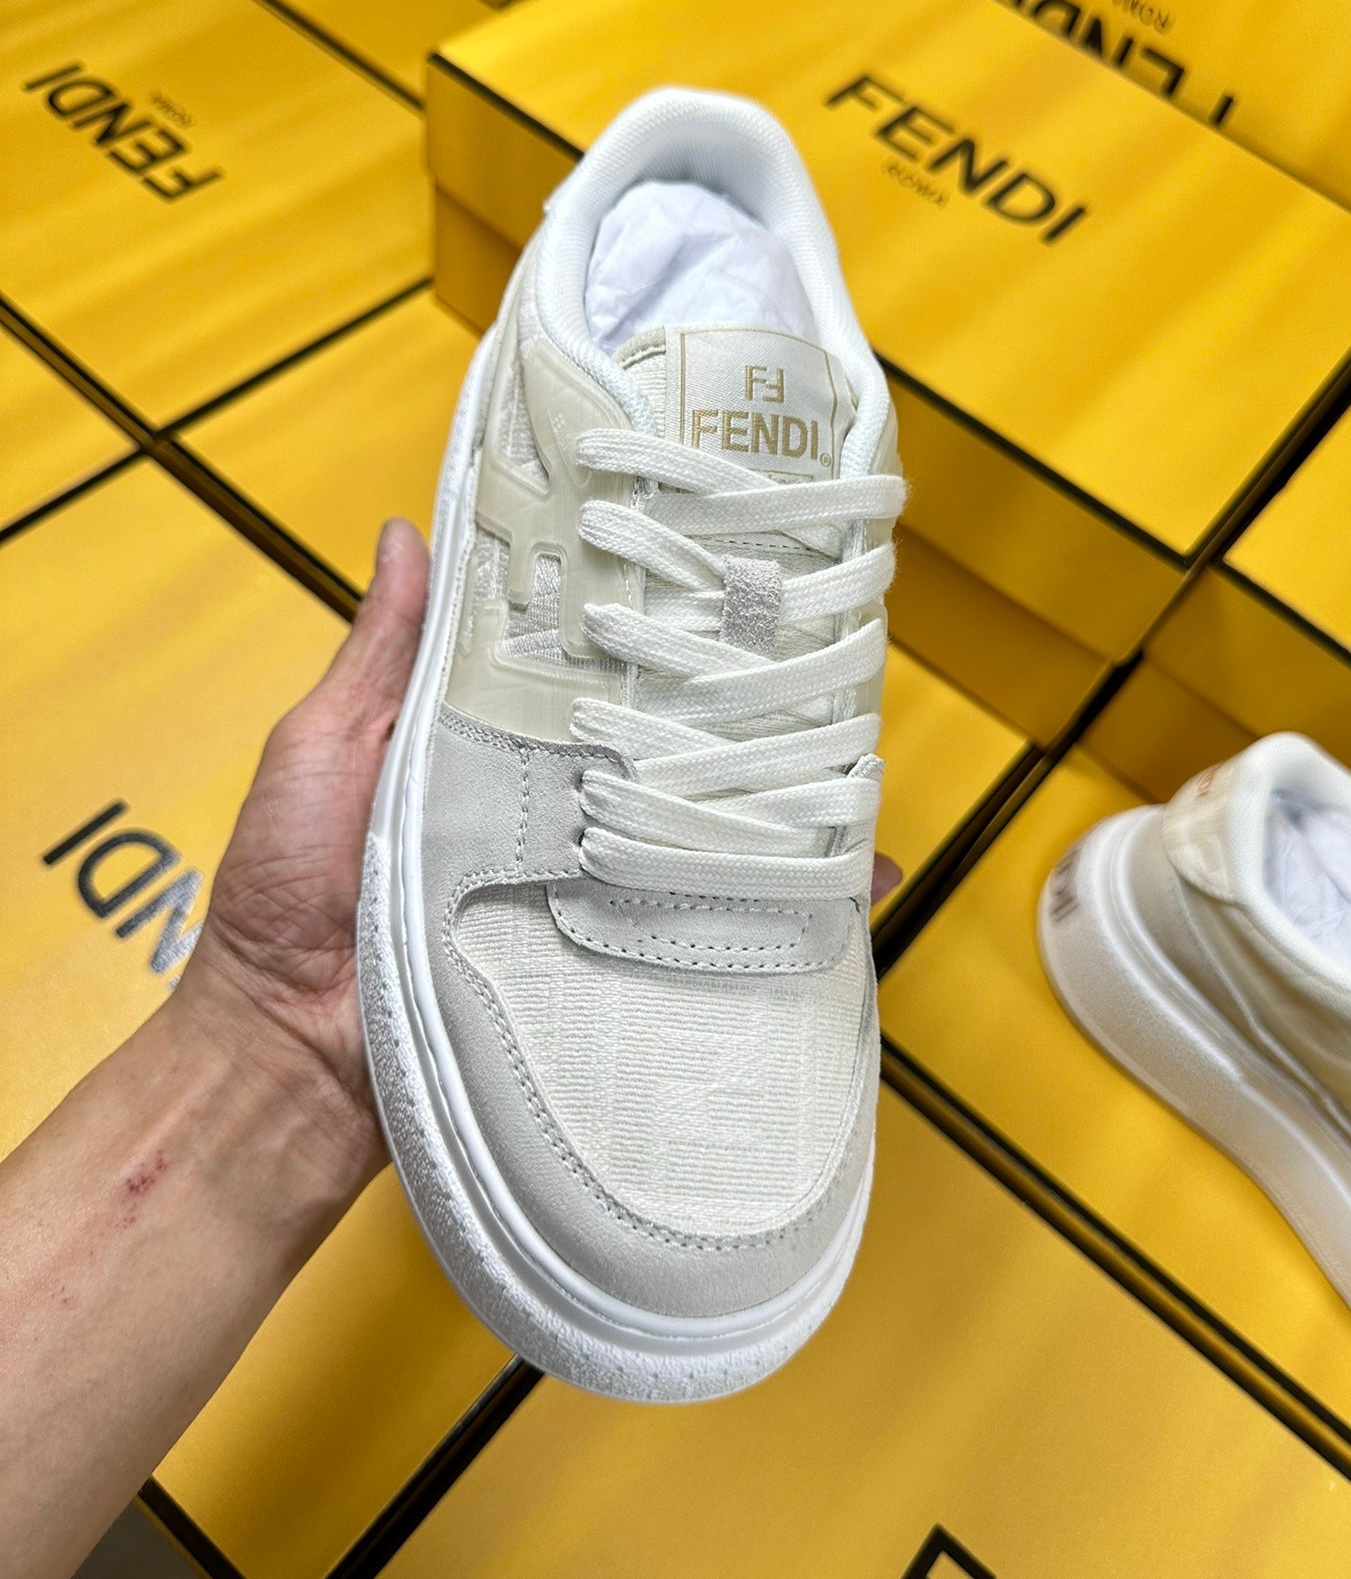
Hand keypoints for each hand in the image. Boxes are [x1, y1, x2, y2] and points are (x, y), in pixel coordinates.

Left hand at [175, 515, 900, 1192]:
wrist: (287, 1042)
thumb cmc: (284, 887)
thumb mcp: (323, 744)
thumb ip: (380, 654)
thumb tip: (407, 536)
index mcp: (480, 744)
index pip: (572, 675)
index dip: (627, 631)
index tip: (694, 574)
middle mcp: (539, 810)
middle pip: (643, 753)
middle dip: (717, 719)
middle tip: (802, 671)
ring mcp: (572, 885)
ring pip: (679, 837)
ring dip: (754, 814)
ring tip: (838, 775)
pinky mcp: (590, 957)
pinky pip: (677, 931)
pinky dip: (754, 916)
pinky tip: (830, 893)